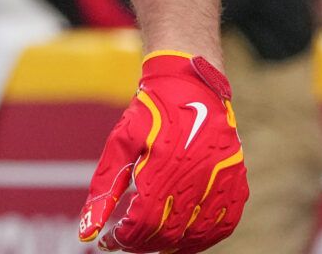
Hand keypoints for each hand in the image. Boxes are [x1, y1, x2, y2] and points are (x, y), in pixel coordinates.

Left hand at [77, 53, 247, 252]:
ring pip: (196, 235)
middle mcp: (196, 174)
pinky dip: (202, 239)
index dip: (125, 239)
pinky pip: (224, 224)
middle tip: (127, 240)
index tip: (109, 240)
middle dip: (143, 243)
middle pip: (169, 232)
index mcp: (164, 163)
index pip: (144, 222)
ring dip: (171, 245)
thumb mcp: (120, 144)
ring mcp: (221, 179)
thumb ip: (104, 190)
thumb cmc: (150, 113)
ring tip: (150, 240)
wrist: (189, 84)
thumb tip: (85, 233)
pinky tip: (183, 238)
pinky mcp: (236, 180)